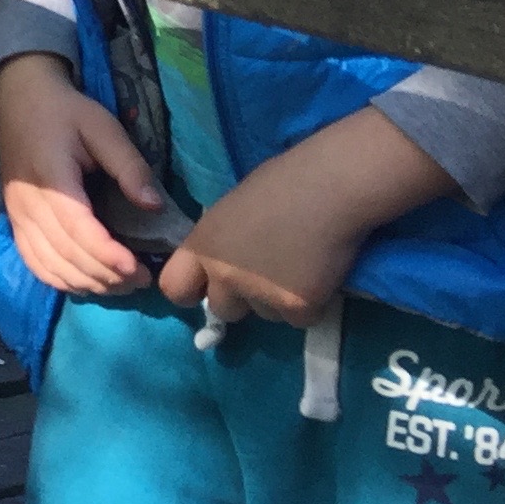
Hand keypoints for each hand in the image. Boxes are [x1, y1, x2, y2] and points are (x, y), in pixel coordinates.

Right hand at [0, 53, 160, 296]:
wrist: (20, 100)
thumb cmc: (66, 113)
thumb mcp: (103, 127)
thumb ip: (129, 166)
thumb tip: (154, 206)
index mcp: (51, 178)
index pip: (77, 229)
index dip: (107, 255)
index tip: (139, 269)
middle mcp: (28, 204)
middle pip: (65, 254)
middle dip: (106, 275)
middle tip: (143, 280)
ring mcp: (18, 216)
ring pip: (50, 266)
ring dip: (87, 283)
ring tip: (123, 285)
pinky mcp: (15, 222)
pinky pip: (35, 264)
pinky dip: (62, 281)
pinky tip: (89, 283)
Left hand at [158, 105, 452, 327]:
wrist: (330, 186)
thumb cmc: (282, 183)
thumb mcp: (231, 210)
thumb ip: (221, 243)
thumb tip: (222, 266)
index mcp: (202, 246)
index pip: (174, 289)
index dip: (192, 290)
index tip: (209, 286)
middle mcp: (223, 275)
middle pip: (223, 310)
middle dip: (243, 298)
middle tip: (268, 271)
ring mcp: (259, 294)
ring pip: (265, 316)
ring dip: (279, 300)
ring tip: (299, 263)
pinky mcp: (297, 306)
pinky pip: (299, 320)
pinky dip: (310, 304)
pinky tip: (319, 273)